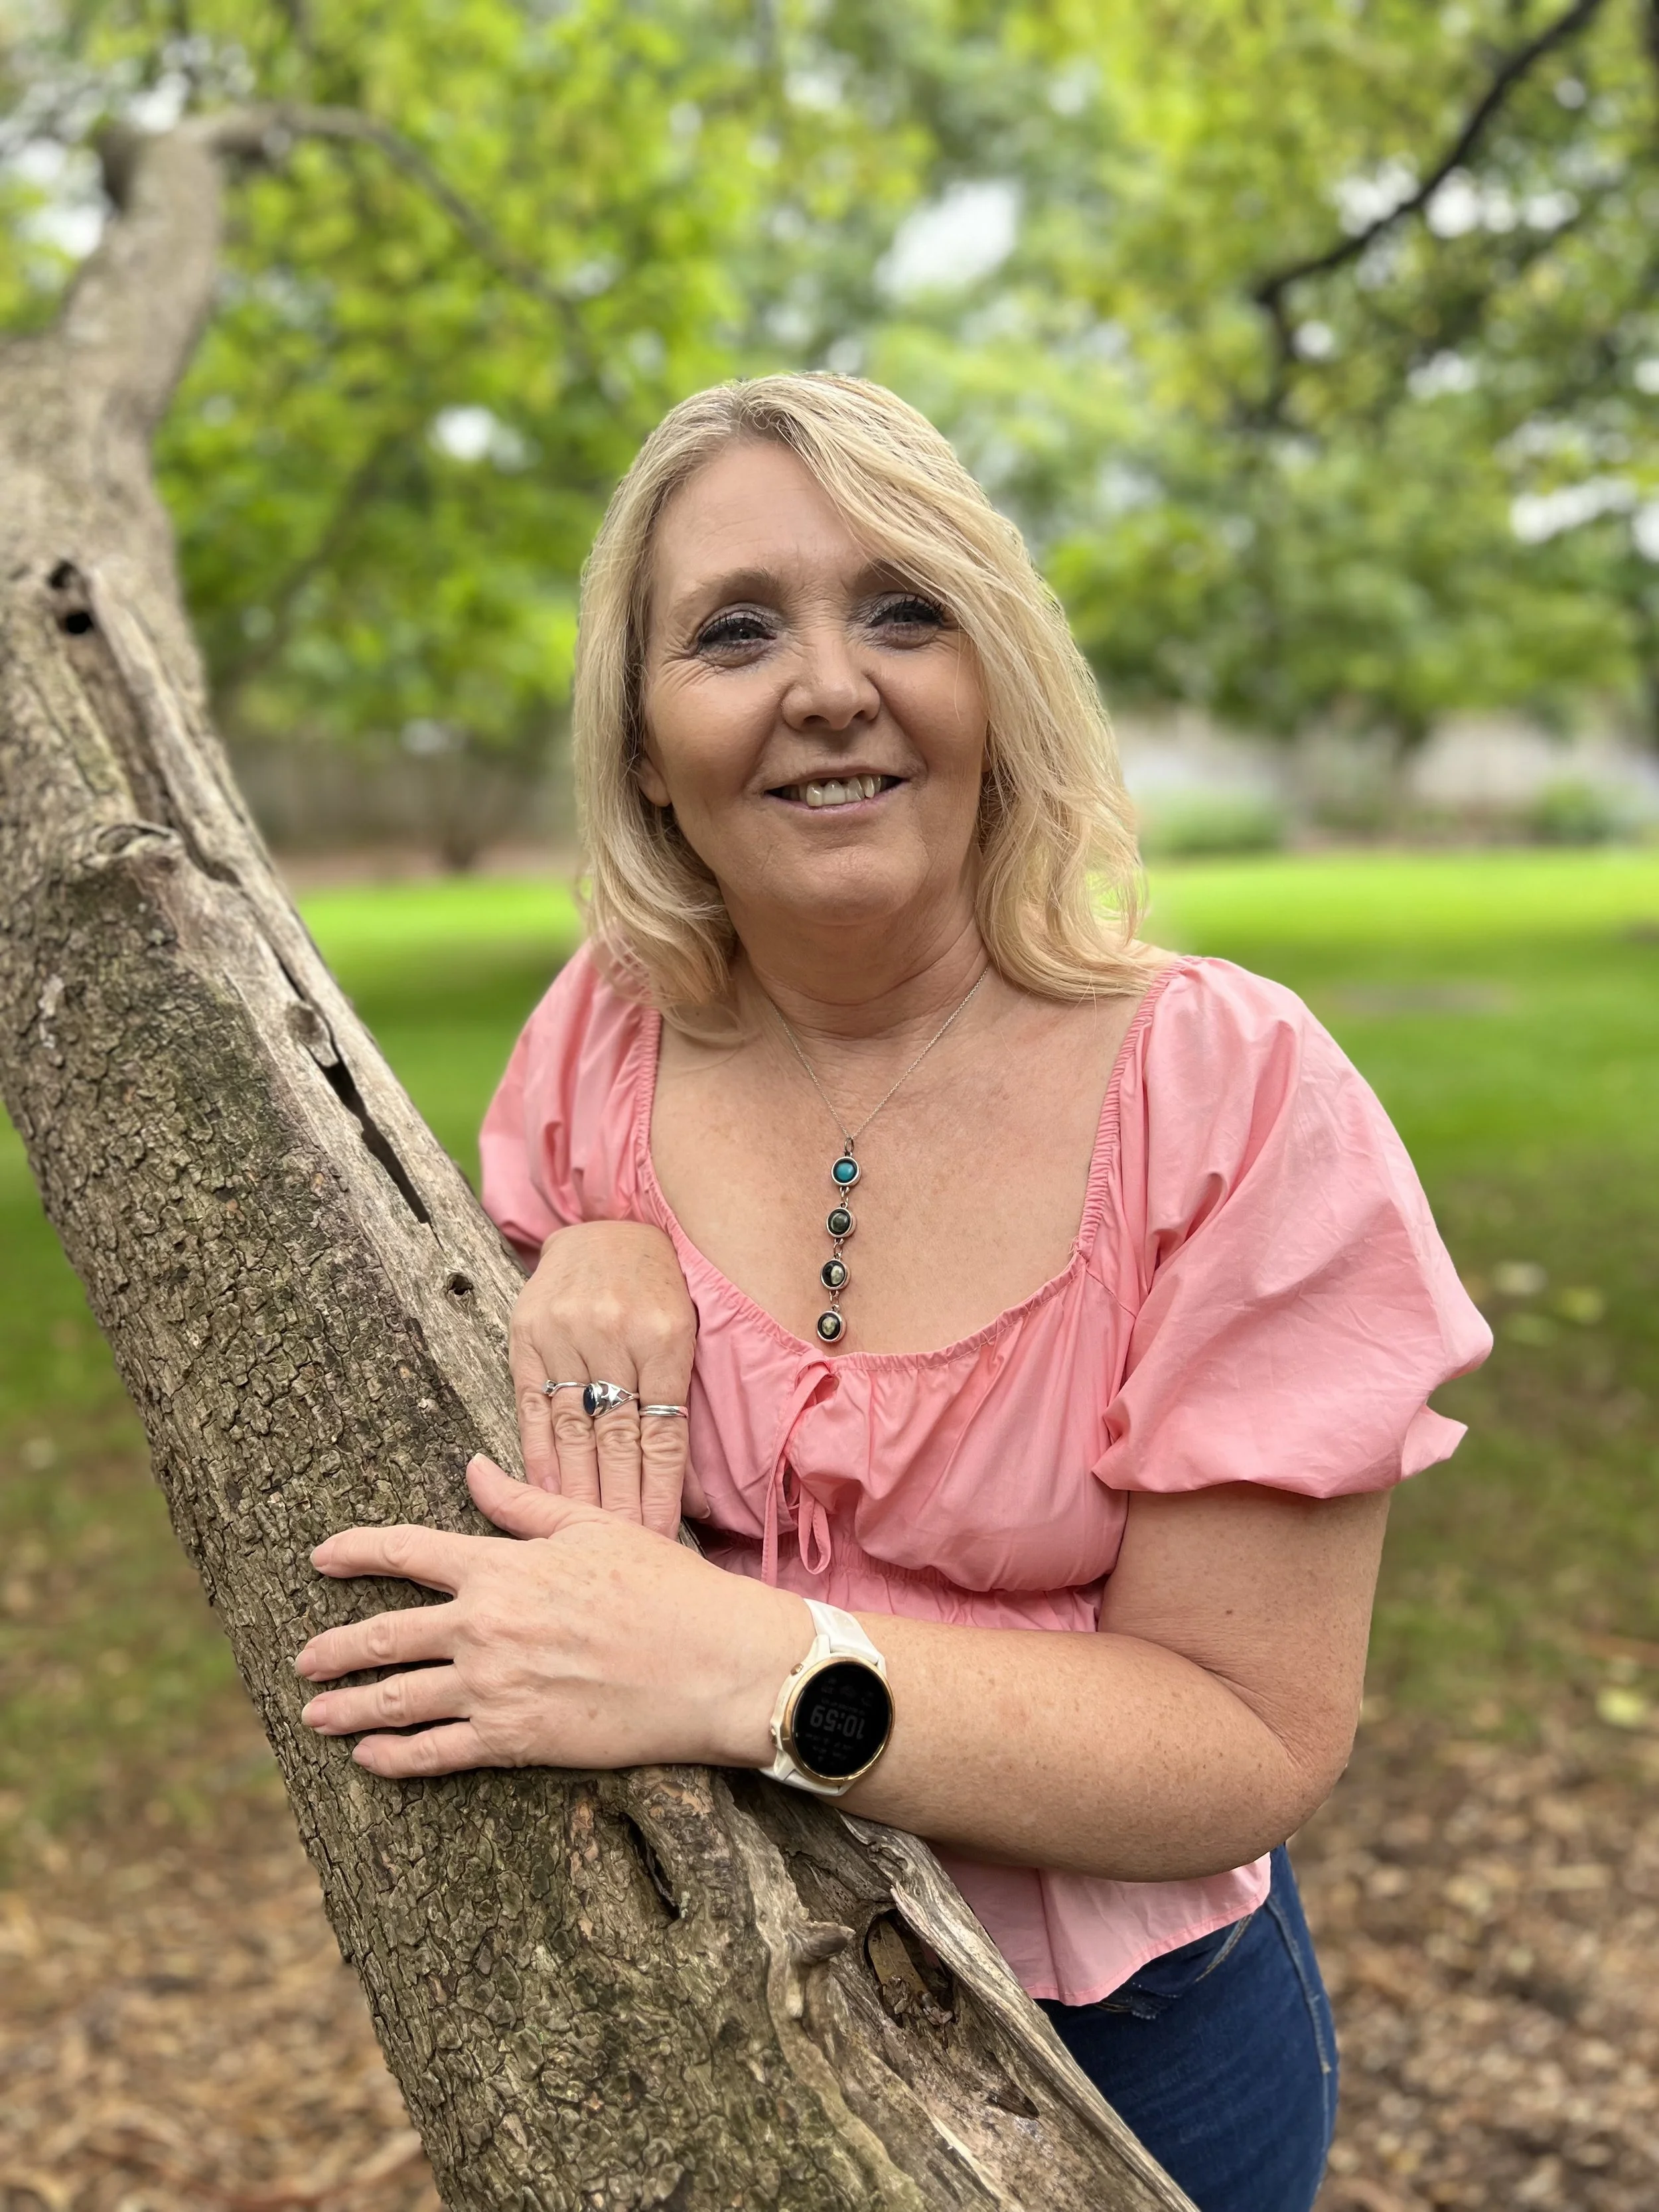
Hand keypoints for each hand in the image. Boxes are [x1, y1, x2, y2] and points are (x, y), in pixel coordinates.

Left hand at [294, 1456, 803, 1778]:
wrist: (715, 1663)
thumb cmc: (665, 1588)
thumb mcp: (592, 1528)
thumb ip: (522, 1504)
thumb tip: (470, 1470)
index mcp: (502, 1566)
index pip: (407, 1552)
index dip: (355, 1552)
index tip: (320, 1558)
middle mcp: (485, 1625)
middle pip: (384, 1636)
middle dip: (334, 1648)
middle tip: (303, 1660)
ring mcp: (494, 1686)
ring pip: (396, 1700)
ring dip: (347, 1710)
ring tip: (314, 1717)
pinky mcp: (515, 1739)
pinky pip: (435, 1754)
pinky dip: (394, 1759)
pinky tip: (370, 1760)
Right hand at [509, 1220, 704, 1535]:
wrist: (605, 1225)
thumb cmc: (656, 1287)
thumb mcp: (686, 1333)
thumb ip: (682, 1408)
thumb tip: (695, 1496)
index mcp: (665, 1335)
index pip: (662, 1433)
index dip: (661, 1493)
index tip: (661, 1539)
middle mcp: (613, 1334)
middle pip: (616, 1440)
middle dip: (621, 1505)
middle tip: (624, 1554)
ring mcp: (565, 1334)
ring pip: (572, 1430)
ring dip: (578, 1493)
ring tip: (586, 1539)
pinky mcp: (526, 1334)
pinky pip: (531, 1408)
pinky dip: (537, 1456)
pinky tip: (542, 1496)